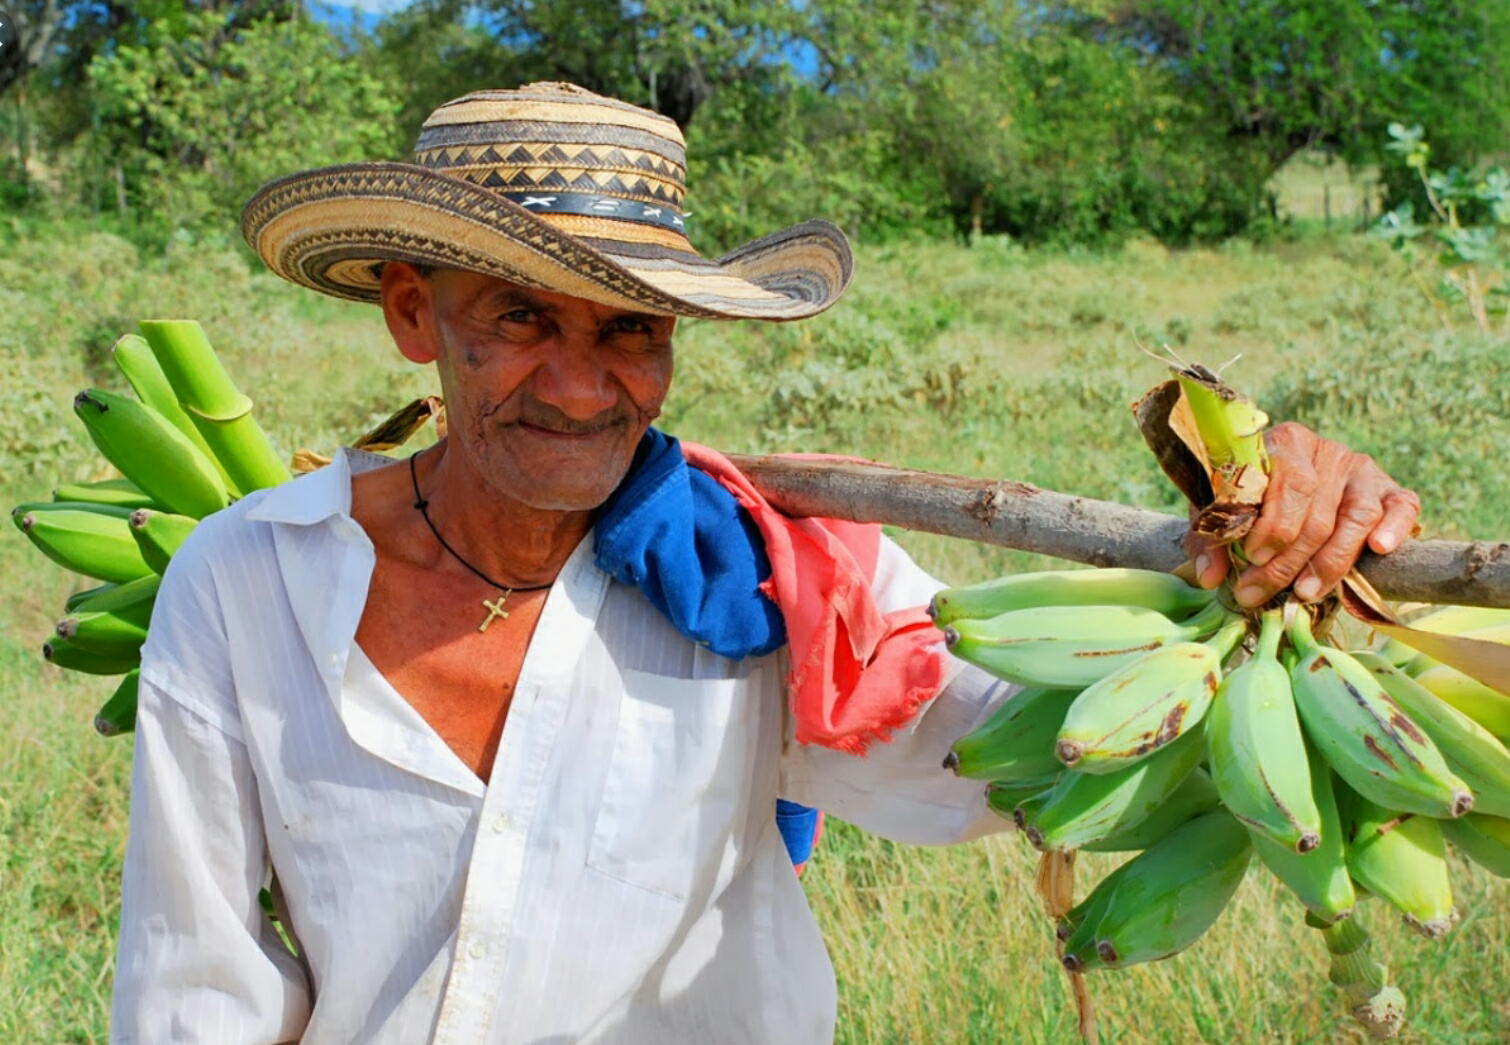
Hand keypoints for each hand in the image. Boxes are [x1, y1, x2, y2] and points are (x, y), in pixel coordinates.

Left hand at [1187, 422, 1420, 606]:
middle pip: (1318, 512)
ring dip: (1332, 561)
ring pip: (1357, 516)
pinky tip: (1378, 550)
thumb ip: (1210, 538)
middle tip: (1262, 591)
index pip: (1290, 483)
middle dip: (1289, 560)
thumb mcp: (1219, 511)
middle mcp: (1326, 451)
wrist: (1283, 486)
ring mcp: (1361, 469)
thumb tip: (1210, 578)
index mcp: (1284, 443)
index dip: (1273, 526)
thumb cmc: (1247, 499)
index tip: (1251, 558)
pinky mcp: (1389, 489)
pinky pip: (1402, 506)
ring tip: (1305, 592)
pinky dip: (1395, 527)